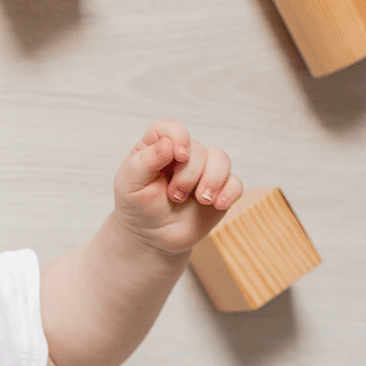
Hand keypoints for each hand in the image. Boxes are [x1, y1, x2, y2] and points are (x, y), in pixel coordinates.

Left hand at [113, 120, 242, 255]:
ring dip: (212, 181)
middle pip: (199, 149)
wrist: (151, 237)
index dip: (179, 137)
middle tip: (175, 196)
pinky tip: (217, 204)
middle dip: (189, 175)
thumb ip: (145, 161)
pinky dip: (229, 192)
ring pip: (221, 159)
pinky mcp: (219, 189)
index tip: (179, 156)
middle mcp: (184, 155)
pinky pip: (235, 183)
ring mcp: (204, 171)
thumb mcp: (130, 185)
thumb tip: (168, 143)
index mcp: (158, 147)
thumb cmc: (138, 207)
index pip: (171, 128)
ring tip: (200, 200)